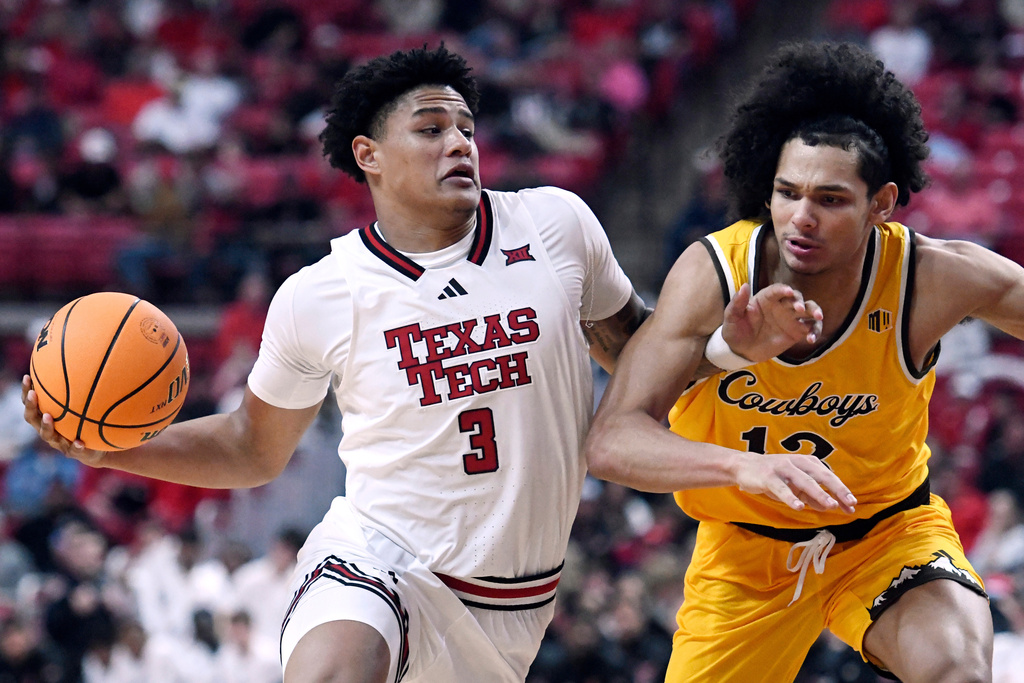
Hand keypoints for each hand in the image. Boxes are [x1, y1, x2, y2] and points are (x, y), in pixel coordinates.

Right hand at [22, 375, 104, 465]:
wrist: (97, 448)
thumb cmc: (87, 422)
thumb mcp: (84, 407)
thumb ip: (80, 391)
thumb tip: (83, 362)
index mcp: (46, 417)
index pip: (32, 403)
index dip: (27, 391)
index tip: (28, 377)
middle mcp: (48, 429)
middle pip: (32, 418)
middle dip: (31, 406)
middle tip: (33, 395)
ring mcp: (58, 442)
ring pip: (47, 435)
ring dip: (47, 426)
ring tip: (49, 417)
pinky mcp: (72, 452)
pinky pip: (73, 450)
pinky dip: (76, 446)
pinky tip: (79, 442)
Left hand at [722, 283, 822, 361]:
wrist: (742, 351)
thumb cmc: (735, 331)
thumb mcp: (731, 318)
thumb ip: (737, 303)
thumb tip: (744, 286)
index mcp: (766, 299)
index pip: (777, 290)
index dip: (783, 289)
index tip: (788, 292)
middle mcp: (781, 305)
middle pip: (796, 298)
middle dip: (799, 301)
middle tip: (799, 308)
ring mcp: (791, 318)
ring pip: (808, 309)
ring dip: (814, 311)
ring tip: (818, 317)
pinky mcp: (797, 331)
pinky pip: (811, 328)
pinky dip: (815, 331)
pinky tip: (812, 339)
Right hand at [732, 451, 856, 513]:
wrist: (744, 467)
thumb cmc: (773, 476)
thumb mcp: (795, 485)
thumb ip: (811, 495)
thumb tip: (829, 506)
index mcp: (806, 462)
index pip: (828, 477)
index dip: (841, 491)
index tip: (853, 505)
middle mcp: (797, 462)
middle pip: (821, 475)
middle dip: (837, 489)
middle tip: (850, 502)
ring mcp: (782, 468)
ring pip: (803, 481)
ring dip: (818, 493)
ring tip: (830, 505)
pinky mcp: (768, 476)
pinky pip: (781, 488)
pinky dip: (790, 497)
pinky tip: (799, 507)